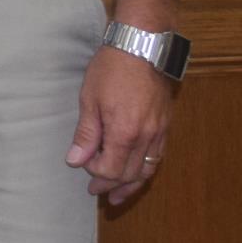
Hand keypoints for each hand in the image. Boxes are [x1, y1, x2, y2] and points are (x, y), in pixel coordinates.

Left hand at [65, 44, 172, 204]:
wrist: (142, 46)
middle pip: (129, 174)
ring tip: (118, 196)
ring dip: (131, 185)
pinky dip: (145, 169)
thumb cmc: (112, 69)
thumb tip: (75, 161)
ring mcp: (159, 132)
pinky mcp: (166, 125)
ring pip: (147, 169)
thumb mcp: (89, 99)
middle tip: (96, 191)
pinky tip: (137, 172)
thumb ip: (86, 133)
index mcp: (124, 132)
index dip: (95, 172)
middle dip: (111, 184)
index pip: (110, 169)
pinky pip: (157, 156)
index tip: (82, 164)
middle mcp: (146, 137)